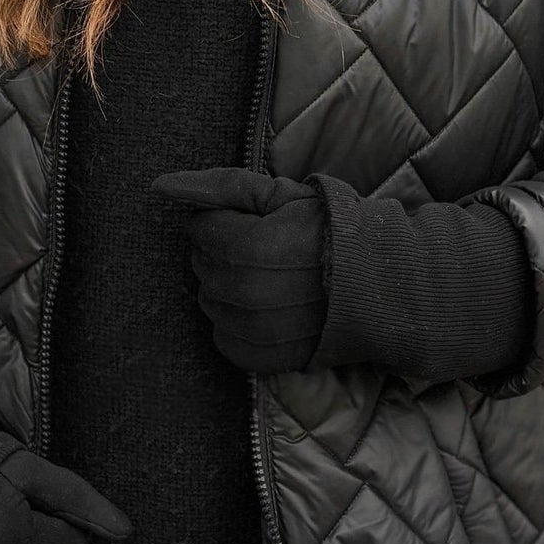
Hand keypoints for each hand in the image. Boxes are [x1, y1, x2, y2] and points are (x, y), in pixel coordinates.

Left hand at [150, 165, 327, 372]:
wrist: (382, 286)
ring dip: (229, 287)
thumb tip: (161, 186)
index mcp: (248, 248)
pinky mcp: (260, 357)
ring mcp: (252, 330)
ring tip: (270, 280)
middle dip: (225, 252)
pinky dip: (238, 323)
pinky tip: (267, 309)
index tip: (258, 225)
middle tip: (266, 251)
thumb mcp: (281, 195)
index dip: (226, 221)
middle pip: (202, 264)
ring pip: (208, 300)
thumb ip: (220, 186)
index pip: (200, 228)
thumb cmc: (333, 233)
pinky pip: (222, 337)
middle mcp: (245, 294)